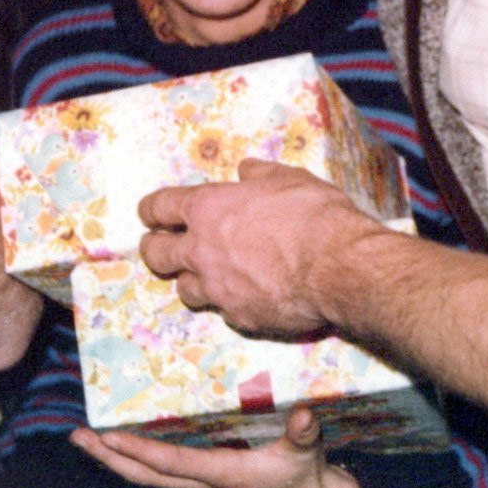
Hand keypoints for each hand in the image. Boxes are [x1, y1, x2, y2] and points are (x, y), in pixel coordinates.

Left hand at [70, 406, 360, 487]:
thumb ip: (304, 432)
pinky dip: (134, 461)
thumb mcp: (307, 451)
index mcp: (223, 474)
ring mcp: (200, 485)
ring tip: (85, 440)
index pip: (171, 463)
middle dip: (109, 457)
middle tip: (77, 436)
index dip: (139, 450)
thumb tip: (305, 414)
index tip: (108, 436)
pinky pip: (159, 474)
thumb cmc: (305, 475)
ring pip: (146, 477)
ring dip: (114, 460)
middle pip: (144, 475)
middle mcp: (204, 483)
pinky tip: (122, 448)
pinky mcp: (204, 482)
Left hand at [138, 159, 384, 333]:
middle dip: (154, 249)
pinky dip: (230, 302)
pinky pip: (223, 310)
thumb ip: (261, 175)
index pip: (160, 207)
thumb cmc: (313, 214)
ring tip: (205, 276)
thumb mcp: (289, 178)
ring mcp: (218, 289)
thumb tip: (245, 170)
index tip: (151, 213)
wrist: (336, 266)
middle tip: (160, 247)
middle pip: (156, 254)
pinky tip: (247, 295)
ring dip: (192, 280)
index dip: (152, 209)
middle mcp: (202, 251)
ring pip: (184, 289)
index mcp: (209, 209)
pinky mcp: (239, 317)